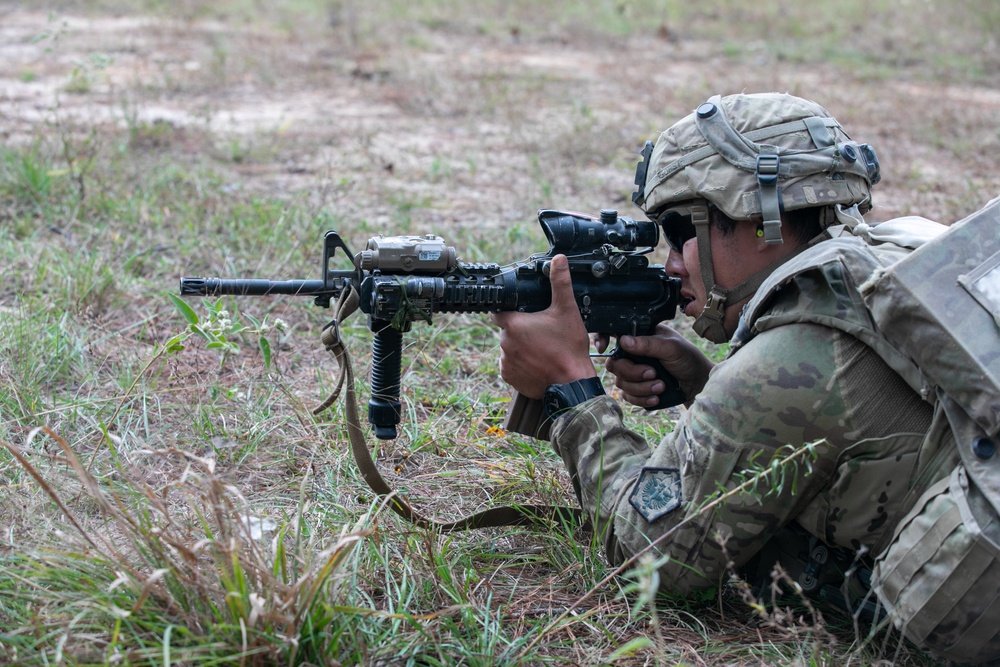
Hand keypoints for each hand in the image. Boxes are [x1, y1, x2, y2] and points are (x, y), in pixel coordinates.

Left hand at [490, 254, 594, 398]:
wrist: (572, 384)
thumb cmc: (569, 349)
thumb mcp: (567, 311)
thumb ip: (560, 283)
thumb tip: (559, 260)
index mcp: (513, 324)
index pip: (499, 311)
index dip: (509, 309)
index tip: (521, 311)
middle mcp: (505, 343)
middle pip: (508, 330)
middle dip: (521, 329)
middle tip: (541, 332)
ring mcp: (506, 361)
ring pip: (510, 348)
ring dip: (521, 347)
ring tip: (542, 349)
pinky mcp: (509, 377)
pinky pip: (511, 365)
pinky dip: (521, 363)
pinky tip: (537, 362)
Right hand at [604, 323, 713, 407]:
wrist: (697, 384)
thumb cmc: (687, 359)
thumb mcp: (671, 347)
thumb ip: (648, 344)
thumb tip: (624, 340)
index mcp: (639, 337)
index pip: (613, 334)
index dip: (602, 339)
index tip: (604, 348)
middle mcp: (632, 354)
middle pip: (614, 364)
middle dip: (633, 373)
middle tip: (652, 373)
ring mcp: (633, 373)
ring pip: (621, 383)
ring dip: (641, 388)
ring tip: (661, 386)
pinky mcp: (637, 389)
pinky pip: (628, 397)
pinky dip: (642, 399)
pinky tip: (656, 396)